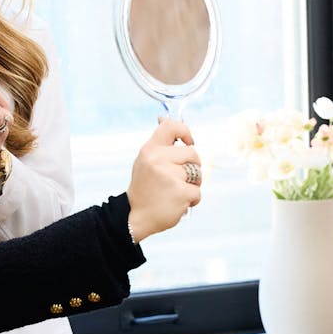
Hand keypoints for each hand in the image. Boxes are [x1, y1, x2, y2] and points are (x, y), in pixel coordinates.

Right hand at [126, 119, 201, 241]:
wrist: (135, 216)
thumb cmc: (144, 187)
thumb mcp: (145, 160)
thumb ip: (158, 142)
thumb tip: (163, 117)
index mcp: (150, 149)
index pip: (171, 127)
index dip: (185, 132)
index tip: (188, 142)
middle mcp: (158, 159)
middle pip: (192, 153)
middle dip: (192, 166)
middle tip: (178, 178)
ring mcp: (170, 176)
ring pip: (197, 173)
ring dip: (192, 184)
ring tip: (175, 191)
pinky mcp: (180, 193)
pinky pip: (197, 192)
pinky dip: (191, 200)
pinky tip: (177, 203)